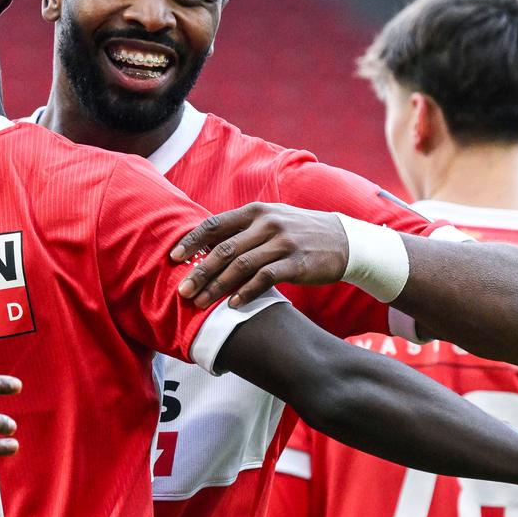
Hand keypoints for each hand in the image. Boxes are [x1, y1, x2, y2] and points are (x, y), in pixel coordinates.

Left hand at [170, 203, 350, 307]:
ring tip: (201, 303)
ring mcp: (282, 243)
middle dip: (200, 271)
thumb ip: (242, 230)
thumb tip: (206, 245)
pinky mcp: (296, 263)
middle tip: (183, 290)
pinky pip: (265, 279)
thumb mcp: (271, 220)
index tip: (174, 257)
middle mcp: (267, 224)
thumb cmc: (299, 233)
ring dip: (218, 286)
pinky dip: (246, 292)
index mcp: (256, 212)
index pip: (215, 224)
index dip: (192, 241)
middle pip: (224, 249)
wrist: (343, 240)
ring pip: (241, 266)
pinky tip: (233, 305)